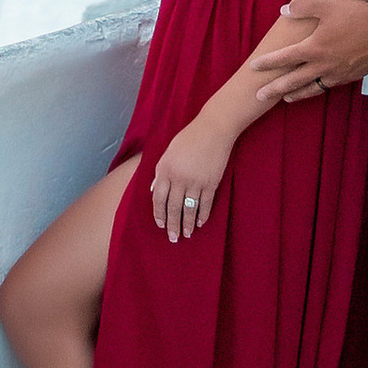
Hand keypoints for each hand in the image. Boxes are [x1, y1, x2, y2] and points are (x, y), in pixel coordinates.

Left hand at [149, 123, 232, 243]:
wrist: (213, 129)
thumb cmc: (188, 138)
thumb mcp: (168, 152)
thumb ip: (160, 171)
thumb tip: (153, 189)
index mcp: (165, 169)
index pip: (158, 198)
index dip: (158, 214)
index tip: (160, 225)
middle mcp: (179, 178)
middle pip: (173, 207)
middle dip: (172, 225)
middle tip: (173, 238)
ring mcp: (196, 181)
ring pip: (189, 209)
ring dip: (187, 224)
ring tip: (186, 235)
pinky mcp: (211, 183)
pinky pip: (206, 204)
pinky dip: (203, 215)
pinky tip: (200, 223)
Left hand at [253, 0, 367, 105]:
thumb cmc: (356, 15)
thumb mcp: (327, 4)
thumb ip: (303, 7)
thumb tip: (283, 11)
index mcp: (315, 48)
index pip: (284, 58)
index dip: (267, 63)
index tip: (253, 68)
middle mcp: (323, 65)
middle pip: (293, 81)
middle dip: (274, 89)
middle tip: (259, 96)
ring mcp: (337, 74)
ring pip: (311, 88)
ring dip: (296, 94)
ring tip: (284, 98)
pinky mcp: (350, 77)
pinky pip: (328, 86)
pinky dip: (316, 90)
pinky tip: (314, 88)